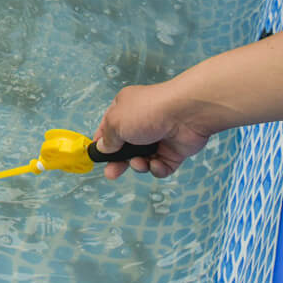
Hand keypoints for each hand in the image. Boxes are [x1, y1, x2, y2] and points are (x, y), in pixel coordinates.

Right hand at [93, 82, 218, 179]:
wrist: (186, 114)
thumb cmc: (148, 111)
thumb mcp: (116, 122)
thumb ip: (108, 138)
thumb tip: (103, 148)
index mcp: (125, 109)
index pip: (109, 127)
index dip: (102, 142)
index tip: (96, 155)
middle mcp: (141, 123)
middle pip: (125, 148)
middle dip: (118, 162)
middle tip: (111, 173)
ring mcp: (158, 138)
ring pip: (142, 159)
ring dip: (139, 165)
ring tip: (139, 163)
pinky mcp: (174, 151)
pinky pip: (161, 166)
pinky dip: (157, 168)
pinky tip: (157, 163)